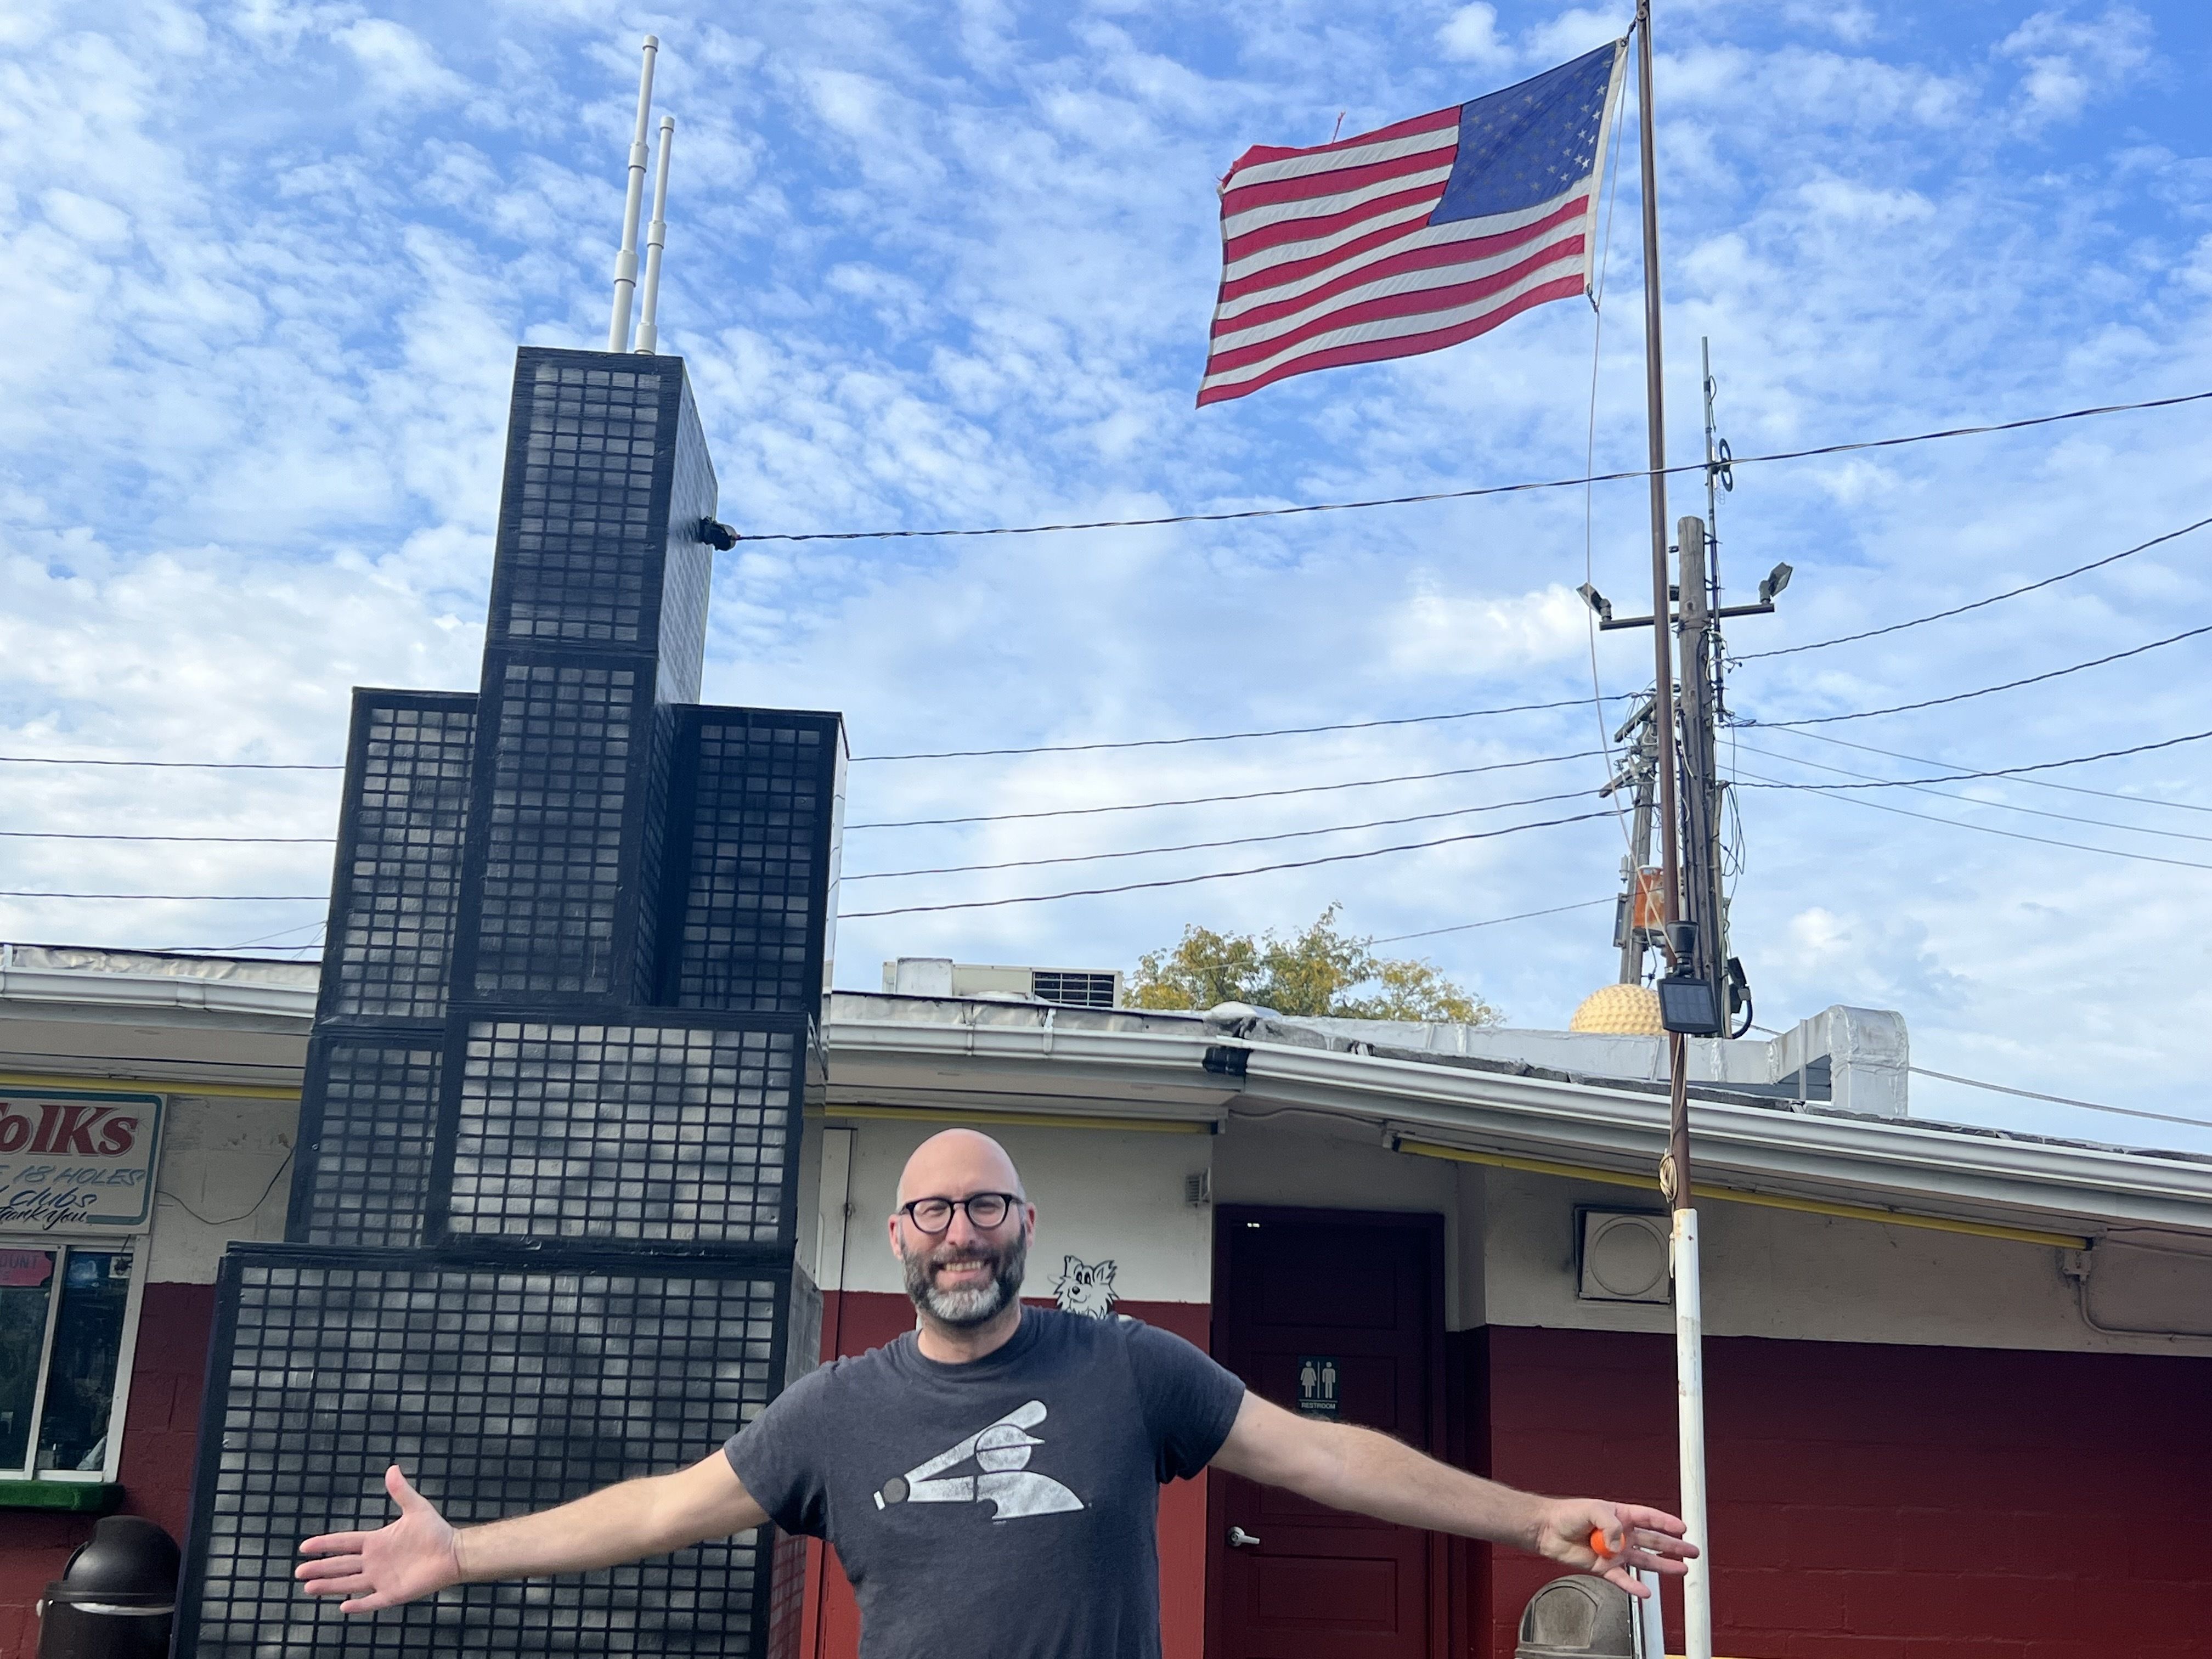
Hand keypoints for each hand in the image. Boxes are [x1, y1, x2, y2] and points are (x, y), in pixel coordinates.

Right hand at [296, 1465, 463, 1612]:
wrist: (453, 1552)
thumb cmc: (435, 1531)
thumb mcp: (416, 1508)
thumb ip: (401, 1491)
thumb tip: (392, 1468)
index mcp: (376, 1542)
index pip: (344, 1543)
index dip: (325, 1544)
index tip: (305, 1546)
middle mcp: (374, 1561)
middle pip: (341, 1565)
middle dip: (320, 1568)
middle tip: (299, 1571)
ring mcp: (382, 1579)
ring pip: (349, 1584)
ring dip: (330, 1586)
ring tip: (309, 1588)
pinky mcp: (393, 1594)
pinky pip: (372, 1601)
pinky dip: (359, 1605)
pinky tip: (343, 1606)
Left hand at [1534, 1498, 1696, 1597]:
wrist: (1548, 1531)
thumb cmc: (1567, 1514)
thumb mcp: (1592, 1509)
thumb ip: (1610, 1524)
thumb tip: (1619, 1544)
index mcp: (1620, 1515)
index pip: (1649, 1518)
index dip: (1666, 1522)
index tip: (1683, 1527)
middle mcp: (1621, 1534)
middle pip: (1654, 1541)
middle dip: (1674, 1546)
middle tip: (1692, 1551)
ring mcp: (1615, 1552)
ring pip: (1645, 1561)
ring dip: (1663, 1566)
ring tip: (1682, 1570)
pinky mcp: (1605, 1567)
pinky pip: (1623, 1579)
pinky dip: (1634, 1586)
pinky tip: (1646, 1592)